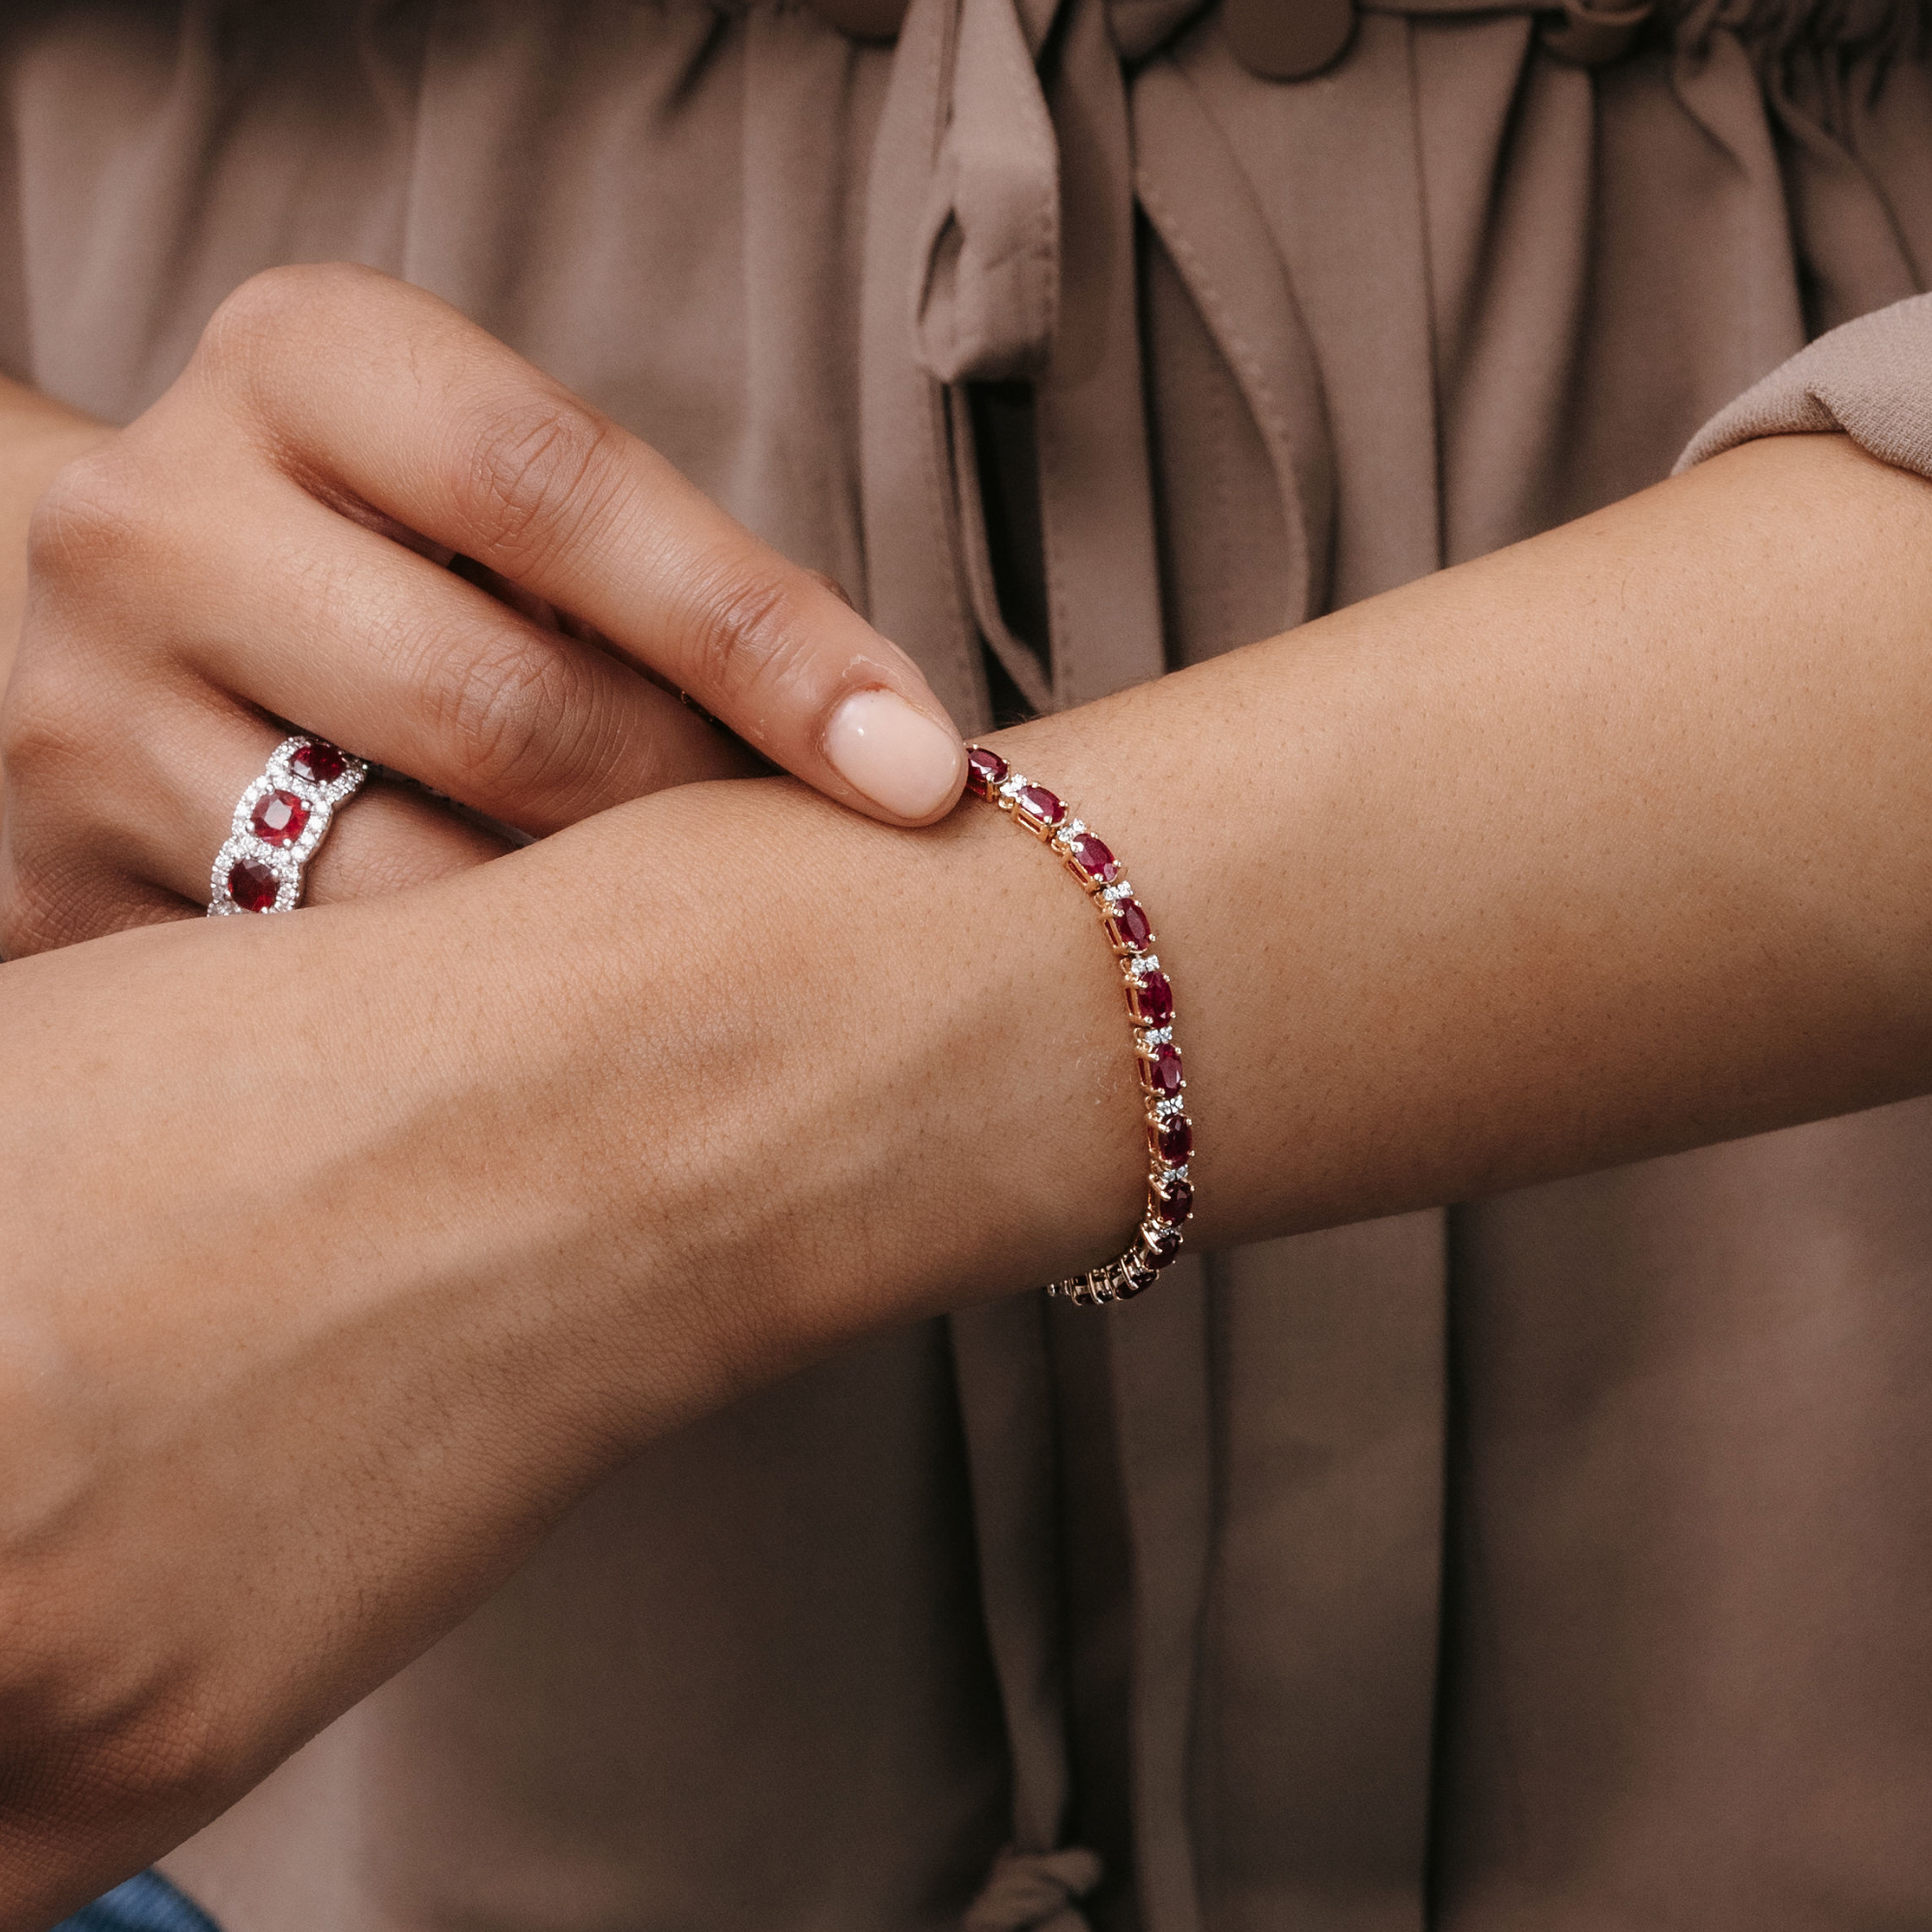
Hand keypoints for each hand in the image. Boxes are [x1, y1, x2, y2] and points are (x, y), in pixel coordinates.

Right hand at [0, 263, 965, 955]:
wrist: (105, 614)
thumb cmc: (392, 552)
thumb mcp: (496, 498)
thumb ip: (653, 586)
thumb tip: (896, 764)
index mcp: (304, 364)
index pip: (559, 486)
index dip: (761, 637)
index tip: (922, 772)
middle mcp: (154, 520)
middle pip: (490, 704)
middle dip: (679, 812)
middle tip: (794, 883)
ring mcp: (76, 715)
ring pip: (405, 887)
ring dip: (585, 943)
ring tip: (680, 959)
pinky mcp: (52, 888)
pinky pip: (319, 996)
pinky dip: (465, 1025)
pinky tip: (552, 1035)